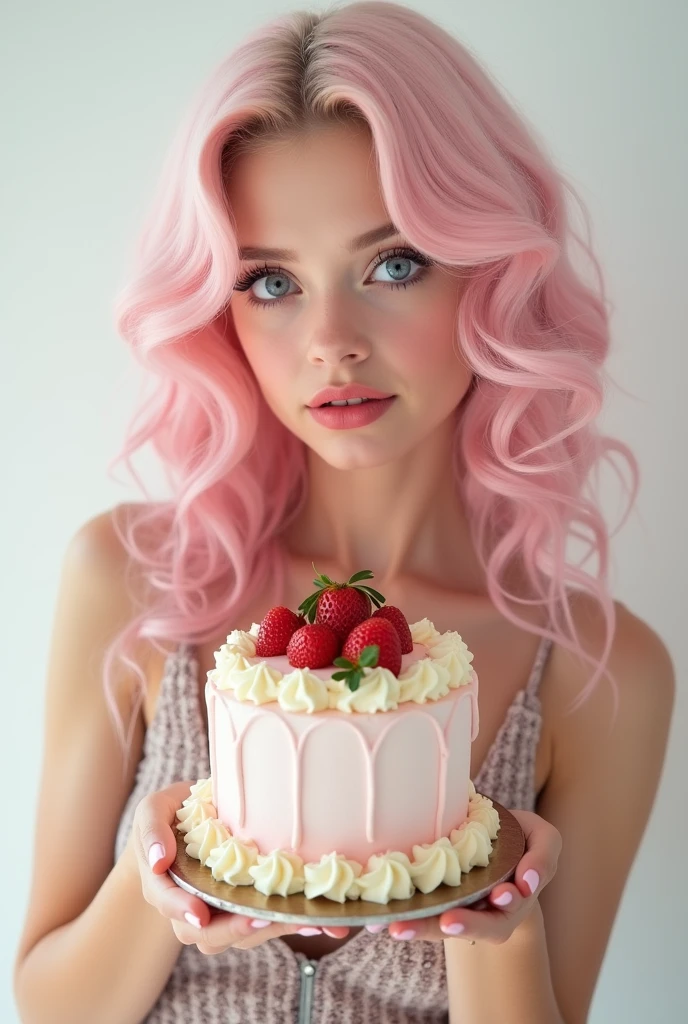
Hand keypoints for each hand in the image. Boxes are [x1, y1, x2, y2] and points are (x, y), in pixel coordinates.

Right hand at [125, 780, 349, 952]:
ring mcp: (219, 914)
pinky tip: (319, 918)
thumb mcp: (153, 810)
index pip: (168, 903)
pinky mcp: (246, 910)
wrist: (189, 823)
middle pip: (208, 934)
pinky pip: (264, 924)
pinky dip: (291, 923)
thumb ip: (152, 830)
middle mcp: (189, 909)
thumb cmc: (169, 816)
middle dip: (237, 929)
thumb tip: (158, 860)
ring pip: (240, 936)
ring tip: (304, 918)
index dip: (182, 910)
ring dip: (272, 930)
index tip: (200, 914)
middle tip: (264, 918)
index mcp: (163, 885)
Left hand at [365, 810, 561, 944]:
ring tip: (397, 927)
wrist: (500, 844)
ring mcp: (462, 910)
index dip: (504, 909)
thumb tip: (528, 880)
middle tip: (447, 922)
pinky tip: (375, 922)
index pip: (504, 915)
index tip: (499, 896)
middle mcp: (486, 914)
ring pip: (442, 927)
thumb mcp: (544, 840)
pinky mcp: (438, 902)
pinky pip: (421, 915)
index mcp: (512, 901)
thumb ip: (543, 857)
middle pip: (473, 929)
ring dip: (422, 927)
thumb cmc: (523, 840)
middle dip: (462, 926)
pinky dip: (402, 918)